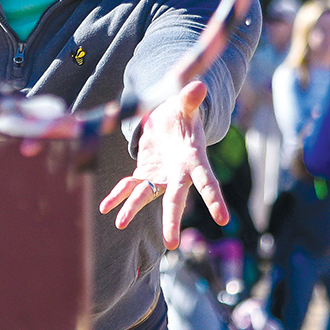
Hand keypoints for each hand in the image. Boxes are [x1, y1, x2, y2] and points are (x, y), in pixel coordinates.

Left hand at [99, 80, 228, 249]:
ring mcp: (160, 176)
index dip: (214, 198)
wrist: (170, 120)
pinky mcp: (145, 174)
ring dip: (133, 208)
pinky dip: (117, 196)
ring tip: (120, 223)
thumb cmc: (183, 112)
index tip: (223, 220)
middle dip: (172, 218)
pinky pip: (130, 187)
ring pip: (147, 194)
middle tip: (171, 243)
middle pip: (176, 197)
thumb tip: (198, 86)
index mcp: (193, 158)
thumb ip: (190, 98)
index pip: (206, 180)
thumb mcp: (186, 104)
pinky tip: (105, 207)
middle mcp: (178, 173)